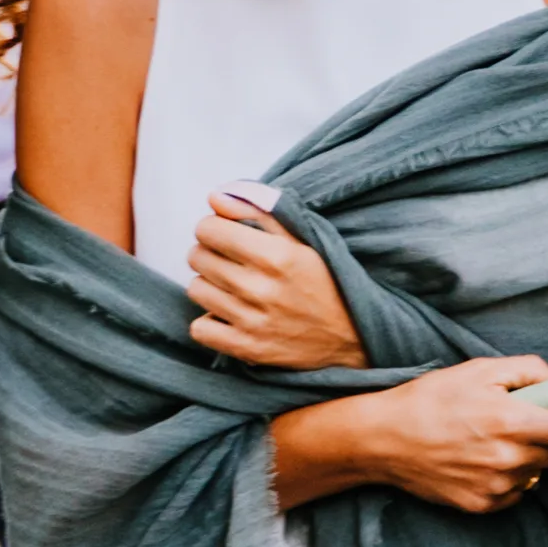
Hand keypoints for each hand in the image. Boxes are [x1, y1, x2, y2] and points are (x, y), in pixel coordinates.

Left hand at [187, 188, 364, 372]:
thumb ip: (257, 211)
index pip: (208, 229)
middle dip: (209, 252)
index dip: (212, 227)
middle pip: (198, 257)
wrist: (352, 335)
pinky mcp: (247, 349)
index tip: (224, 234)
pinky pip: (199, 329)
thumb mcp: (302, 237)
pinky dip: (208, 321)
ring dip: (209, 284)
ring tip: (233, 287)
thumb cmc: (324, 280)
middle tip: (229, 260)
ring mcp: (253, 322)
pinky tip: (228, 314)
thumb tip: (214, 197)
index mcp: (277, 255)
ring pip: (196, 289)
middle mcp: (261, 288)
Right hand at [337, 353, 547, 516]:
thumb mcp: (479, 369)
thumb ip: (529, 370)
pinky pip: (516, 493)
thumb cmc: (430, 399)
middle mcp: (511, 460)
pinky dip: (509, 479)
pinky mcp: (483, 506)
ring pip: (540, 474)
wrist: (383, 439)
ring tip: (497, 441)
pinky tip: (483, 461)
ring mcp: (497, 487)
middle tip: (536, 424)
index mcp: (513, 422)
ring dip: (532, 459)